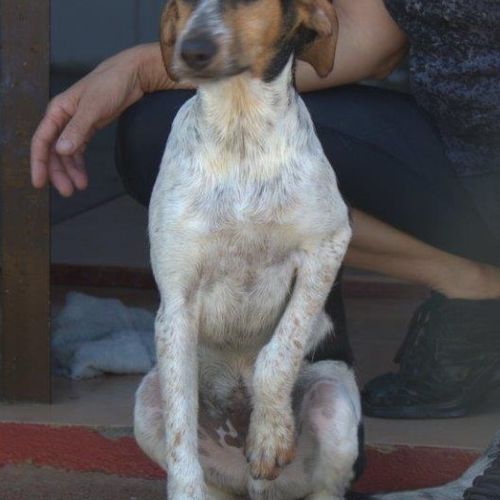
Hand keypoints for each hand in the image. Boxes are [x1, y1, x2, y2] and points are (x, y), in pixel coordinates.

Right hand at [31, 43, 176, 196]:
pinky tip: (83, 176)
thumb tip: (62, 151)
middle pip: (53, 151)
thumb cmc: (109, 86)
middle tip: (67, 192)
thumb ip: (78, 129)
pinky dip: (79, 164)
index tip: (39, 183)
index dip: (38, 163)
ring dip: (70, 171)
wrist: (131, 76)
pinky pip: (78, 150)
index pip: (42, 141)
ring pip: (66, 153)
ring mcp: (75, 124)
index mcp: (58, 111)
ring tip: (80, 187)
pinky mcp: (88, 128)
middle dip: (58, 172)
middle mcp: (63, 119)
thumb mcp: (93, 107)